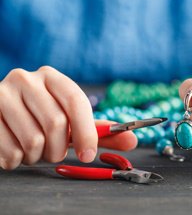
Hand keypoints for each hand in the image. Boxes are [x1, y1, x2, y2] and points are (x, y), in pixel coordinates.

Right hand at [0, 66, 136, 169]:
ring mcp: (2, 94)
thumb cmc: (42, 120)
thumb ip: (98, 131)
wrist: (3, 117)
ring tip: (33, 148)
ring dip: (37, 156)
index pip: (76, 101)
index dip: (86, 131)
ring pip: (33, 141)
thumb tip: (132, 140)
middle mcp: (26, 79)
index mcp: (52, 77)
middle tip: (53, 151)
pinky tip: (15, 149)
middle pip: (56, 123)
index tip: (89, 154)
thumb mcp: (70, 122)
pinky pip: (9, 151)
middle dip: (58, 149)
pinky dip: (17, 160)